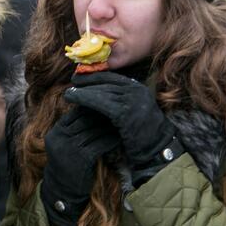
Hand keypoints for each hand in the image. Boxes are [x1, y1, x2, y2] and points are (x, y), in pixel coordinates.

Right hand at [40, 105, 120, 225]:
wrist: (63, 190)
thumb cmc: (68, 164)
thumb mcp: (64, 144)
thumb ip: (74, 129)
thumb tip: (93, 110)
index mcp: (56, 131)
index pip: (75, 112)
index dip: (91, 107)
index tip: (105, 104)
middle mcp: (60, 138)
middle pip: (84, 119)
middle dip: (102, 115)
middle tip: (117, 110)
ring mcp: (69, 148)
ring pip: (93, 131)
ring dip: (109, 127)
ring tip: (120, 123)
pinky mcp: (81, 159)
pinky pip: (99, 145)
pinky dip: (110, 141)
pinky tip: (117, 139)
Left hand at [65, 71, 182, 184]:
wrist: (156, 149)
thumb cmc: (141, 133)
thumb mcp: (133, 110)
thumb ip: (120, 99)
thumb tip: (97, 90)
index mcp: (138, 88)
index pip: (113, 77)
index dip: (95, 76)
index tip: (81, 76)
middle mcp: (136, 90)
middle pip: (106, 82)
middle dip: (88, 81)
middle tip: (72, 80)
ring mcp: (132, 100)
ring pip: (102, 91)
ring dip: (83, 90)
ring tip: (69, 92)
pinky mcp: (125, 112)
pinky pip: (100, 102)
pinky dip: (85, 98)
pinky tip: (74, 98)